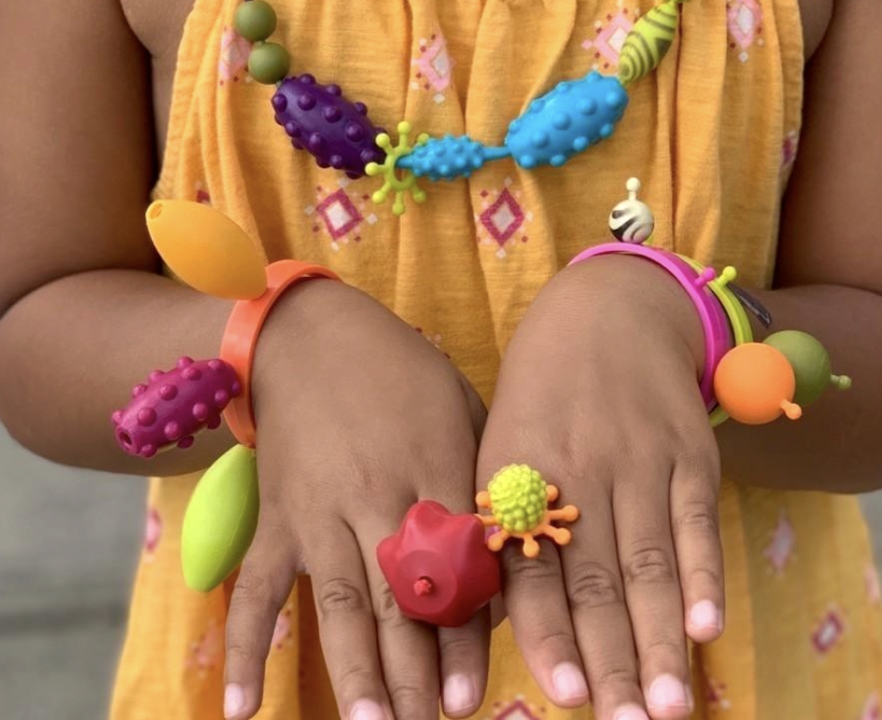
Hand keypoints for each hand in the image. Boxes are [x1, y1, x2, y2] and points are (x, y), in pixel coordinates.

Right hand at [222, 280, 487, 719]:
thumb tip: (505, 567)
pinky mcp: (276, 515)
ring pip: (336, 603)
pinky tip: (240, 707)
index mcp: (433, 470)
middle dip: (414, 673)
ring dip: (352, 672)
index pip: (452, 567)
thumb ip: (483, 485)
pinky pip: (255, 586)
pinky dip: (244, 646)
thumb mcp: (464, 410)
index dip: (462, 636)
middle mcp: (376, 496)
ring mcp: (318, 510)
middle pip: (397, 598)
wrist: (312, 336)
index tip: (471, 697)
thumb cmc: (404, 374)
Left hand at [478, 256, 722, 719]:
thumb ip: (500, 523)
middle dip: (612, 661)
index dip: (548, 634)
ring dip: (660, 639)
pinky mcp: (687, 451)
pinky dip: (702, 576)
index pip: (532, 568)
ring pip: (649, 562)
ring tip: (666, 705)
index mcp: (520, 472)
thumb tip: (493, 618)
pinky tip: (706, 628)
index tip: (561, 696)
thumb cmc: (542, 393)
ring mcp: (639, 458)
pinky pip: (696, 520)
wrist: (608, 311)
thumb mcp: (502, 443)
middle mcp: (579, 468)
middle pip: (597, 580)